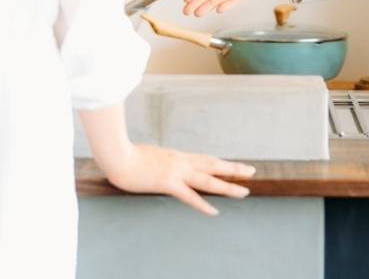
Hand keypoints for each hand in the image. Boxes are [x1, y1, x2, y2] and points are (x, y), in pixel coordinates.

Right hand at [97, 143, 255, 215]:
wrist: (117, 155)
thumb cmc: (127, 156)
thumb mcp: (148, 156)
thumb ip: (158, 161)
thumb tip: (159, 164)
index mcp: (177, 156)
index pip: (204, 159)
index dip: (220, 163)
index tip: (233, 166)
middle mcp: (181, 161)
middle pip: (213, 165)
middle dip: (233, 168)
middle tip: (251, 171)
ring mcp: (176, 172)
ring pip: (208, 180)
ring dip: (227, 186)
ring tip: (244, 191)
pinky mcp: (168, 183)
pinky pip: (189, 196)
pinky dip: (203, 205)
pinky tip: (215, 212)